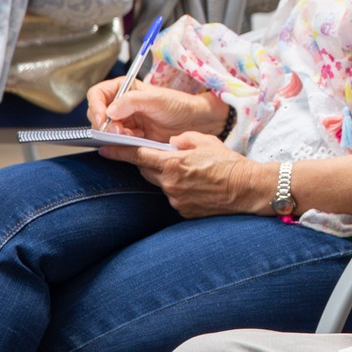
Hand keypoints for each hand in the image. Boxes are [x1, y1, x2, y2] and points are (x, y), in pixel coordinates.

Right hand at [87, 77, 226, 141]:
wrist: (194, 122)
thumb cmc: (179, 105)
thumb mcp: (156, 99)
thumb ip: (132, 101)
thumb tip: (110, 111)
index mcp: (125, 88)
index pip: (97, 94)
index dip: (94, 106)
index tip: (101, 118)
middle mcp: (122, 104)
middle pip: (97, 114)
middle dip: (104, 125)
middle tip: (118, 132)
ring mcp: (125, 121)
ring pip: (105, 131)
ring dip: (113, 136)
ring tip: (131, 136)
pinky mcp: (131, 136)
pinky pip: (116, 142)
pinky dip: (121, 144)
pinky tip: (136, 141)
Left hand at [103, 133, 262, 217]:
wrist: (248, 189)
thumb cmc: (229, 163)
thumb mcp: (206, 141)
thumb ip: (182, 139)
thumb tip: (170, 143)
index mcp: (174, 163)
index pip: (139, 156)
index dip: (119, 152)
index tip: (104, 149)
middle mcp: (171, 183)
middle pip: (147, 170)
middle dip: (149, 162)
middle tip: (161, 155)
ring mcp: (176, 200)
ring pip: (161, 184)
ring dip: (167, 176)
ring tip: (190, 171)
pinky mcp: (183, 211)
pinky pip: (173, 197)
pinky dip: (179, 189)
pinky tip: (197, 186)